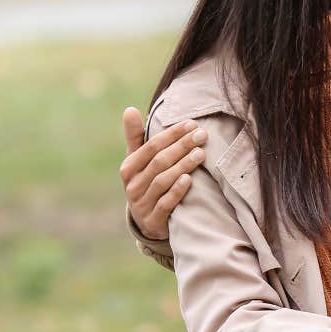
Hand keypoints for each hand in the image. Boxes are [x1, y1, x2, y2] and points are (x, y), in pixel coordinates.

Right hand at [120, 107, 206, 239]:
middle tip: (202, 135)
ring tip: (201, 154)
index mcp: (128, 168)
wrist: (148, 222)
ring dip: (183, 166)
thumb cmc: (146, 182)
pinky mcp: (153, 221)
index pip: (151, 147)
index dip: (171, 134)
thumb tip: (129, 109)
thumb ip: (136, 136)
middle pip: (159, 162)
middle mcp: (132, 186)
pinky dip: (177, 191)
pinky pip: (165, 204)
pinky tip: (189, 179)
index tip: (191, 124)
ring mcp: (142, 205)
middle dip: (181, 146)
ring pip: (162, 181)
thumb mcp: (139, 161)